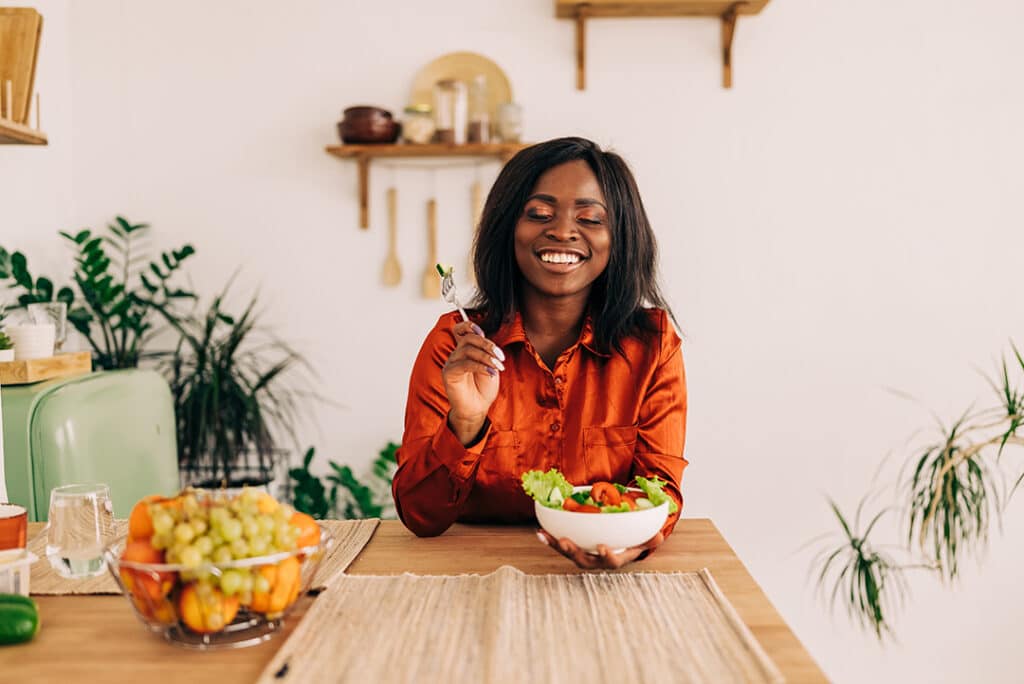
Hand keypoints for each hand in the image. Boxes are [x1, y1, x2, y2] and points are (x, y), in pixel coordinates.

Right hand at [443, 320, 504, 444]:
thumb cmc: (483, 388)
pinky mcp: (449, 374)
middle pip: (468, 339)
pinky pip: (465, 364)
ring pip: (468, 350)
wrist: (477, 408)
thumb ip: (487, 352)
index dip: (469, 326)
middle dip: (487, 344)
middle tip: (500, 356)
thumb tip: (488, 342)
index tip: (483, 332)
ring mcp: (451, 363)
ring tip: (498, 367)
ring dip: (487, 357)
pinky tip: (491, 373)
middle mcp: (456, 354)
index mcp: (465, 350)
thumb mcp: (490, 366)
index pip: (460, 330)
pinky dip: (481, 366)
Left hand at [536, 529, 663, 569]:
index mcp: (613, 560)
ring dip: (556, 546)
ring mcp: (582, 555)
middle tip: (566, 541)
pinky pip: (558, 545)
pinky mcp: (571, 547)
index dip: (606, 556)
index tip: (603, 547)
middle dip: (573, 551)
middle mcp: (595, 560)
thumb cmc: (629, 542)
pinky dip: (548, 539)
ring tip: (547, 536)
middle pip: (583, 560)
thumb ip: (649, 539)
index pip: (610, 562)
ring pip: (568, 553)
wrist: (616, 545)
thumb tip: (660, 534)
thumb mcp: (640, 540)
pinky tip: (539, 532)